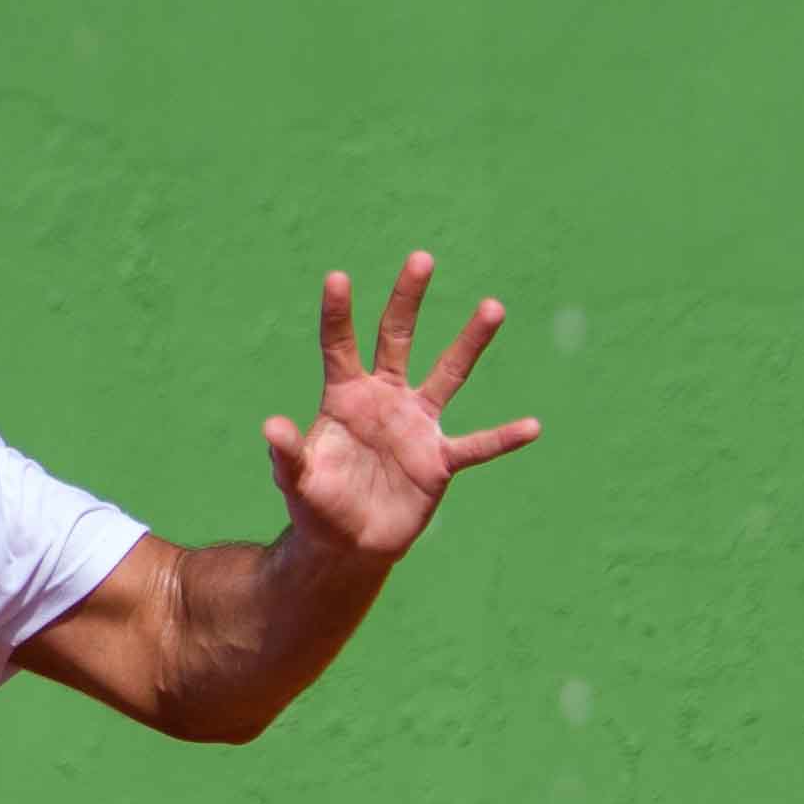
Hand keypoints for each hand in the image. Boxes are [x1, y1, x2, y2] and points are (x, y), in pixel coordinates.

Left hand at [265, 250, 541, 569]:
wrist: (348, 545)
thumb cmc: (317, 506)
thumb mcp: (296, 480)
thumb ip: (287, 453)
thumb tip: (271, 426)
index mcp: (345, 397)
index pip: (340, 346)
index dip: (338, 313)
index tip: (337, 277)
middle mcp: (384, 400)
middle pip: (397, 339)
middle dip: (407, 300)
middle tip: (421, 258)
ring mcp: (416, 426)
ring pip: (447, 375)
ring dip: (469, 343)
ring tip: (492, 306)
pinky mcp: (439, 460)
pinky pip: (476, 445)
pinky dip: (502, 438)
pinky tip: (531, 426)